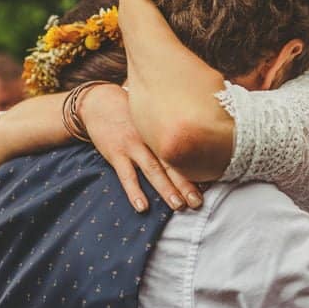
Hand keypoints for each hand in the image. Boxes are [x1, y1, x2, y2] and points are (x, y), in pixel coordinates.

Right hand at [80, 83, 202, 211]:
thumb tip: (188, 145)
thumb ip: (167, 131)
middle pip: (172, 164)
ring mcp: (133, 146)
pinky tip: (142, 206)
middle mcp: (151, 139)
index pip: (183, 152)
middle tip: (197, 202)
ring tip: (178, 206)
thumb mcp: (151, 117)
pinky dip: (134, 191)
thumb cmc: (128, 111)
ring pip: (153, 171)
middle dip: (186, 185)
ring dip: (166, 189)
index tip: (209, 186)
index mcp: (162, 130)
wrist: (99, 101)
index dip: (196, 170)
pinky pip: (127, 175)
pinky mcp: (116, 153)